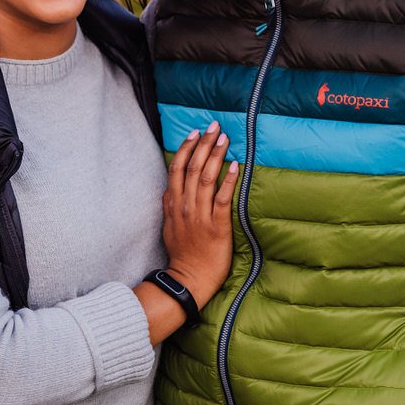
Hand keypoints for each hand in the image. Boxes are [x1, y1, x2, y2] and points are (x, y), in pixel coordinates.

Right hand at [161, 122, 237, 306]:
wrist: (190, 279)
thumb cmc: (182, 254)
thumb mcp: (168, 226)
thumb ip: (169, 206)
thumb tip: (170, 189)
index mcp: (173, 204)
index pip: (177, 169)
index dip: (185, 148)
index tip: (194, 132)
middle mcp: (185, 206)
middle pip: (193, 168)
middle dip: (204, 144)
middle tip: (214, 126)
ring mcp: (199, 215)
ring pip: (206, 178)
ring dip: (215, 155)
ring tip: (224, 138)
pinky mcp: (216, 226)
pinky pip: (222, 199)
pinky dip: (228, 180)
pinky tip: (235, 166)